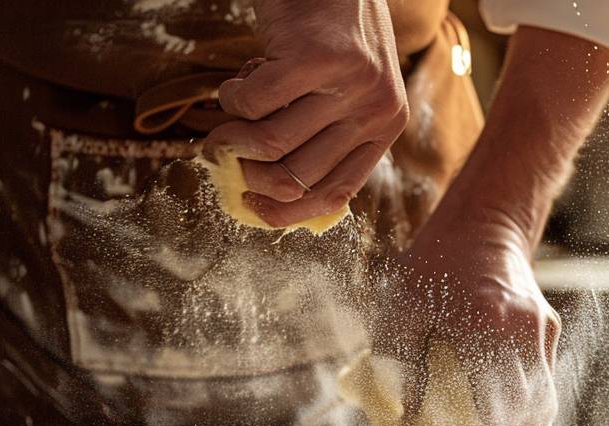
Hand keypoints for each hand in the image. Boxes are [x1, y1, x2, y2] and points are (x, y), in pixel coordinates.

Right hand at [202, 0, 408, 228]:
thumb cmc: (327, 32)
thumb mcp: (344, 89)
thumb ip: (324, 135)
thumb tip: (274, 195)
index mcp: (385, 126)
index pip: (335, 192)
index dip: (287, 210)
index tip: (251, 208)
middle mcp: (376, 110)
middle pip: (297, 176)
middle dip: (248, 175)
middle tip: (222, 156)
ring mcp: (349, 84)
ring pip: (269, 144)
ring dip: (232, 136)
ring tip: (225, 118)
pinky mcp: (314, 58)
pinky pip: (252, 104)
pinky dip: (231, 98)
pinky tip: (236, 82)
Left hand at [369, 212, 560, 425]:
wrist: (482, 223)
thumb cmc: (430, 265)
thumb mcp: (400, 305)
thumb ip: (398, 360)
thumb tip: (401, 415)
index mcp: (486, 323)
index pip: (496, 400)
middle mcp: (523, 329)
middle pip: (528, 410)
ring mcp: (541, 330)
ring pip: (543, 401)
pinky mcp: (548, 328)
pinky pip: (543, 382)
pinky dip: (529, 413)